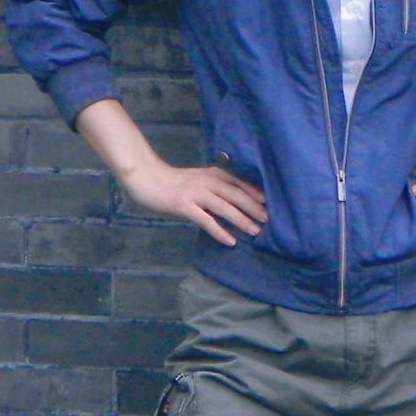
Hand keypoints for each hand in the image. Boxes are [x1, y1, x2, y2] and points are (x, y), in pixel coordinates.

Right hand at [119, 159, 267, 246]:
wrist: (147, 178)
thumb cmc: (173, 181)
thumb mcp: (198, 179)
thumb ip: (214, 186)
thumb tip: (232, 201)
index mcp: (212, 174)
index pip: (238, 182)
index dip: (254, 193)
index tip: (268, 202)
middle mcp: (207, 182)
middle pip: (235, 195)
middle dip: (253, 207)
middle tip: (267, 219)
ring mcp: (196, 194)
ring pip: (224, 208)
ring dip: (241, 220)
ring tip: (255, 231)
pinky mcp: (184, 206)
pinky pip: (206, 220)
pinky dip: (220, 231)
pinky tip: (230, 241)